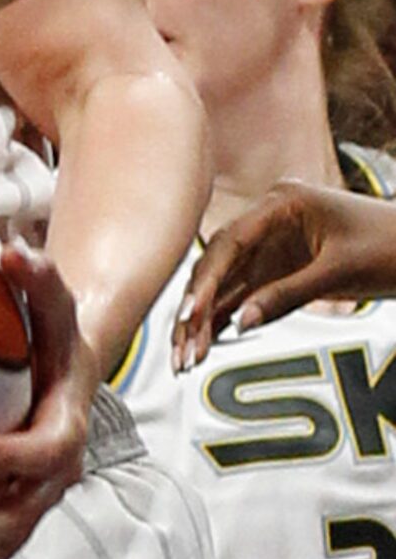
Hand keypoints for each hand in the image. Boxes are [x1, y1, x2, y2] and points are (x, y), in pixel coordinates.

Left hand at [0, 241, 89, 558]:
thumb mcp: (56, 304)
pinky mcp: (4, 511)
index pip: (47, 452)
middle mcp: (52, 474)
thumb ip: (41, 279)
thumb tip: (18, 250)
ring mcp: (30, 499)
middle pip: (22, 516)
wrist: (72, 369)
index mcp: (66, 426)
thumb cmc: (54, 332)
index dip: (12, 458)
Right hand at [174, 182, 395, 368]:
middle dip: (197, 306)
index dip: (206, 280)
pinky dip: (227, 317)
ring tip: (187, 354)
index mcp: (282, 204)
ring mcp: (274, 245)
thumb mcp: (341, 272)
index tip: (190, 313)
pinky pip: (246, 293)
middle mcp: (269, 221)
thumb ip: (288, 295)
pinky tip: (205, 341)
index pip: (230, 242)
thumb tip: (239, 322)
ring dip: (206, 318)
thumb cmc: (392, 248)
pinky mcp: (281, 268)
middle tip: (182, 345)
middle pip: (219, 263)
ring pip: (227, 283)